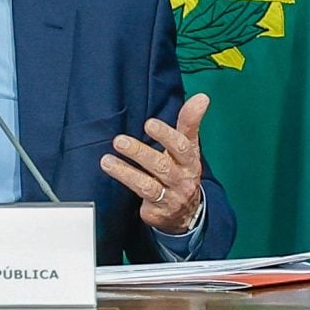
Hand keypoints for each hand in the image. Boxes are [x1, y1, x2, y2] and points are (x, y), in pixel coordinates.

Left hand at [99, 93, 207, 233]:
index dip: (166, 134)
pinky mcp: (158, 211)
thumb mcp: (188, 147)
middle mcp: (182, 178)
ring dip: (125, 172)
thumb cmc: (182, 170)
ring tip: (106, 160)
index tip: (149, 123)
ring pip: (148, 184)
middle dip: (139, 152)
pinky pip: (142, 198)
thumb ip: (189, 122)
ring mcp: (171, 196)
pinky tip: (113, 173)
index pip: (181, 146)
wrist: (187, 212)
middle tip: (119, 141)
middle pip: (161, 165)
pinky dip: (128, 185)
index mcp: (190, 160)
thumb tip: (202, 97)